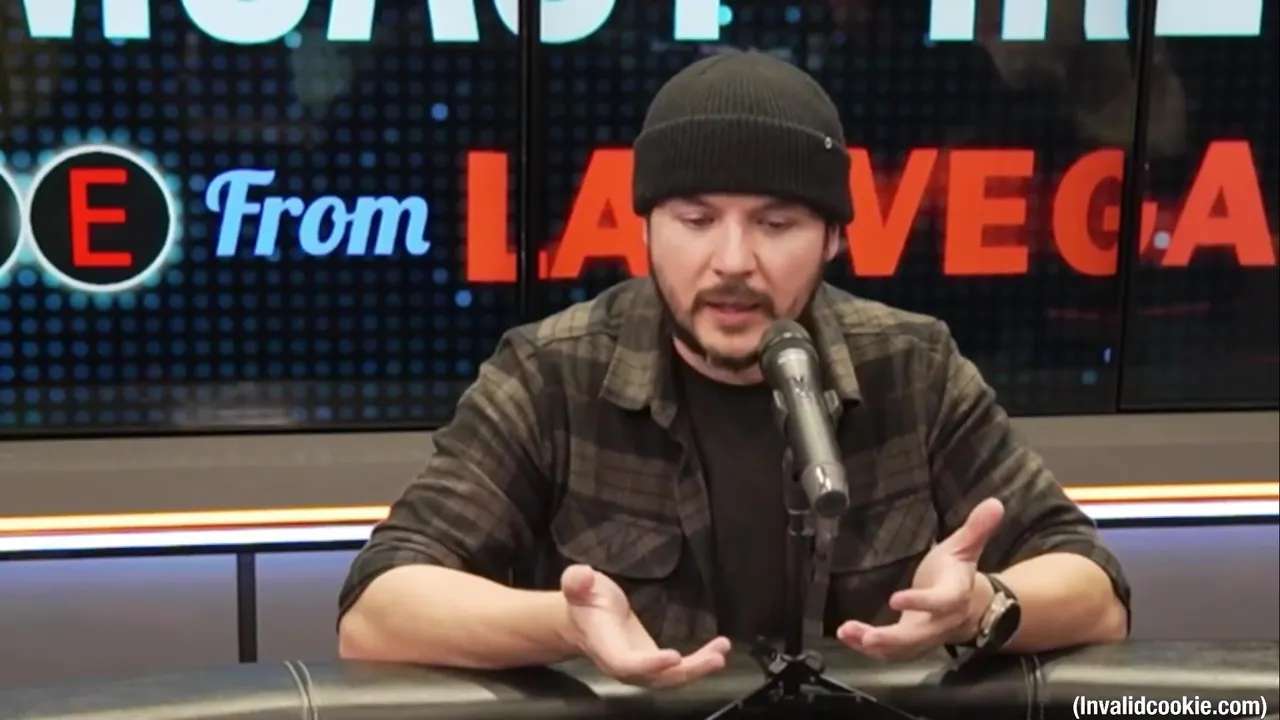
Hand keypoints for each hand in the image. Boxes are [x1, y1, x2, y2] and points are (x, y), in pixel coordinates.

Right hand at [560, 564, 730, 687]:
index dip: (649, 664)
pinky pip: (678, 671)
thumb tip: (583, 576)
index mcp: (604, 646)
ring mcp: (641, 669)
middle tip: (713, 659)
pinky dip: (700, 663)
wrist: (584, 620)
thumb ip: (577, 580)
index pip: (626, 663)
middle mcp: (624, 665)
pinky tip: (719, 650)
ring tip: (720, 653)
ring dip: (699, 669)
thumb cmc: (584, 600)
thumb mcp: (577, 584)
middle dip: (686, 672)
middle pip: (655, 678)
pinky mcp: (655, 665)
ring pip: (671, 679)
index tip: (675, 656)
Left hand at [837, 498, 1004, 660]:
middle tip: (867, 636)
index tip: (895, 599)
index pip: (940, 603)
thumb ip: (976, 527)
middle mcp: (940, 622)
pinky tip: (848, 636)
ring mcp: (925, 636)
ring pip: (902, 649)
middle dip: (892, 638)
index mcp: (954, 596)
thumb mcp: (966, 547)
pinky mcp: (910, 643)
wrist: (970, 607)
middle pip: (919, 635)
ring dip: (874, 645)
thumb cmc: (958, 573)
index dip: (920, 602)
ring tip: (848, 633)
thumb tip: (995, 503)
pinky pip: (892, 652)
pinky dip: (869, 648)